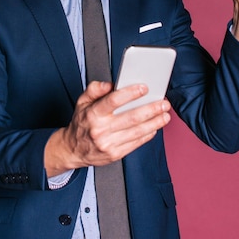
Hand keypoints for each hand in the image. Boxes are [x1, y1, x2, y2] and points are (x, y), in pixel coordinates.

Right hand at [44, 81, 170, 175]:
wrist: (72, 149)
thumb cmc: (81, 123)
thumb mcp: (82, 102)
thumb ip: (95, 89)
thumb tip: (110, 84)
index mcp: (93, 113)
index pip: (113, 101)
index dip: (130, 94)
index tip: (144, 88)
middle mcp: (100, 129)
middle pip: (130, 117)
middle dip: (151, 109)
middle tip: (163, 103)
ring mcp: (108, 143)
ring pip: (136, 131)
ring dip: (154, 123)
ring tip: (165, 115)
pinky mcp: (114, 154)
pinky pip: (135, 143)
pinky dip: (148, 135)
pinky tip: (155, 127)